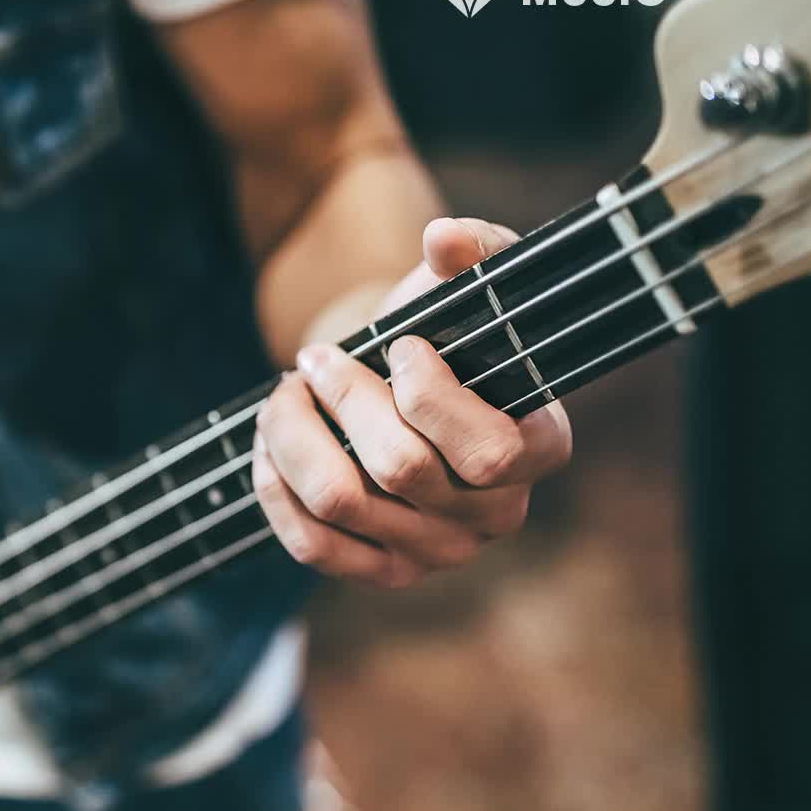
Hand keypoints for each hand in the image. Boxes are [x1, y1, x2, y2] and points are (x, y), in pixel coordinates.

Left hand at [252, 217, 573, 586]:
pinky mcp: (381, 571)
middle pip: (401, 469)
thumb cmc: (438, 330)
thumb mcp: (463, 283)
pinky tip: (270, 443)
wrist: (391, 380)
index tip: (401, 347)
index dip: (429, 396)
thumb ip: (474, 250)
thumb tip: (445, 239)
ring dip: (294, 433)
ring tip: (284, 392)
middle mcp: (499, 513)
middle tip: (317, 359)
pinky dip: (275, 486)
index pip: (489, 453)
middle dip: (344, 397)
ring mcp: (440, 553)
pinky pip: (311, 545)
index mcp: (540, 449)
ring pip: (341, 501)